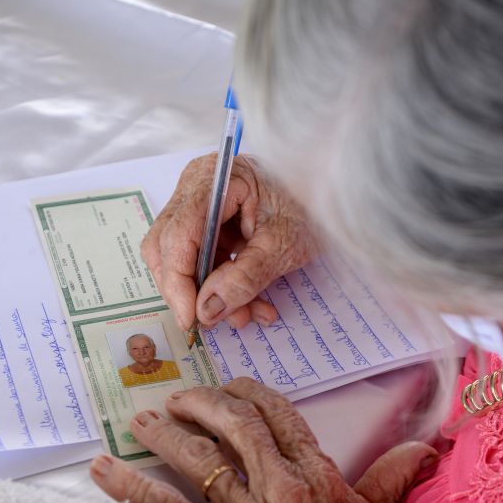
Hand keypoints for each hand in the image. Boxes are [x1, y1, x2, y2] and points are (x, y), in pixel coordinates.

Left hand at [90, 378, 437, 502]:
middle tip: (179, 396)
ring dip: (163, 435)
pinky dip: (129, 484)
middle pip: (234, 427)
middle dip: (203, 404)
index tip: (232, 384)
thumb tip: (422, 447)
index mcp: (314, 475)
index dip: (249, 391)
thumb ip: (388, 479)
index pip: (277, 413)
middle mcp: (276, 487)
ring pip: (196, 459)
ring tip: (139, 420)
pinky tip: (103, 468)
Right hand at [141, 153, 318, 330]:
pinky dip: (224, 287)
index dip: (177, 281)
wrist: (334, 194)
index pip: (177, 235)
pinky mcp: (211, 224)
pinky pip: (204, 262)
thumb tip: (206, 310)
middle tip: (213, 322)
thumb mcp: (283, 246)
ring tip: (247, 315)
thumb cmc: (313, 205)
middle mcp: (197, 187)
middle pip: (169, 247)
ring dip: (212, 295)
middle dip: (192, 291)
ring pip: (184, 260)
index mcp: (213, 179)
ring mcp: (200, 204)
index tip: (191, 318)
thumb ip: (244, 278)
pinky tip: (251, 304)